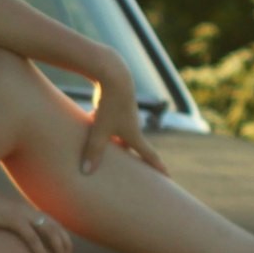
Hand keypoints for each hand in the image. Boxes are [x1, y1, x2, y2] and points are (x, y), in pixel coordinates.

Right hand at [0, 183, 71, 252]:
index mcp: (25, 209)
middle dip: (65, 247)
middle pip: (56, 228)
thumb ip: (3, 222)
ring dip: (58, 252)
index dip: (60, 237)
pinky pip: (34, 241)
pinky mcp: (14, 221)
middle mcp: (28, 210)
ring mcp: (22, 215)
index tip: (63, 252)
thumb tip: (2, 232)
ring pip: (50, 234)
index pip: (51, 223)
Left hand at [80, 57, 169, 177]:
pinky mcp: (114, 106)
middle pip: (133, 147)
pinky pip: (108, 122)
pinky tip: (90, 123)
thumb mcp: (100, 130)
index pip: (149, 156)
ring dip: (114, 143)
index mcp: (134, 135)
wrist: (113, 75)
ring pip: (118, 134)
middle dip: (134, 159)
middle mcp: (132, 126)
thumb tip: (86, 172)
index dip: (158, 168)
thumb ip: (93, 151)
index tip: (167, 177)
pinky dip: (102, 128)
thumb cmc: (109, 104)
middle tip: (138, 171)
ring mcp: (123, 116)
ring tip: (108, 152)